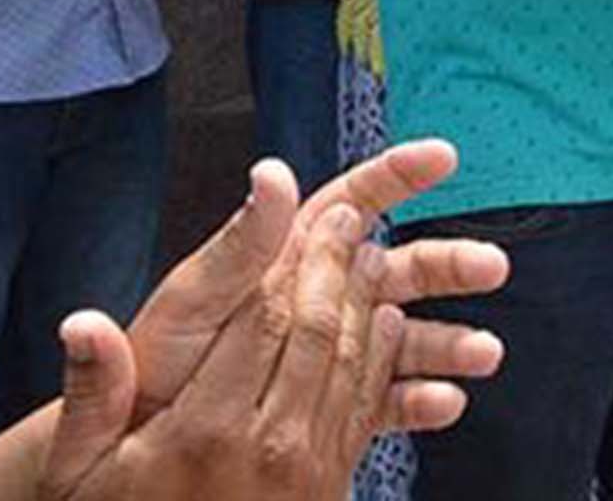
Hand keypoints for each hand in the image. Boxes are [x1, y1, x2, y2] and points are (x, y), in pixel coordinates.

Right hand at [39, 205, 397, 498]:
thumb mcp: (79, 471)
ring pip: (351, 364)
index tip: (309, 216)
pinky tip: (383, 322)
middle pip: (316, 333)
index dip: (289, 262)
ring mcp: (306, 471)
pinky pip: (365, 408)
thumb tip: (81, 323)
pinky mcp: (331, 488)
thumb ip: (89, 394)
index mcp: (203, 431)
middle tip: (350, 221)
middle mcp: (265, 446)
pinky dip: (380, 357)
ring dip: (366, 303)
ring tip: (372, 256)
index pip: (261, 323)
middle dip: (335, 268)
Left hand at [121, 141, 506, 438]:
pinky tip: (445, 406)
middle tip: (492, 266)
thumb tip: (270, 174)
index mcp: (278, 263)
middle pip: (391, 267)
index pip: (345, 203)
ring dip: (446, 341)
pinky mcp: (323, 410)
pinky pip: (380, 401)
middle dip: (447, 265)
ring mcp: (321, 356)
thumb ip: (231, 248)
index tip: (443, 156)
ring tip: (485, 354)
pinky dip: (416, 401)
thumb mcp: (184, 305)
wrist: (120, 456)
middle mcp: (309, 301)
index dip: (396, 175)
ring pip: (398, 337)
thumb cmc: (145, 376)